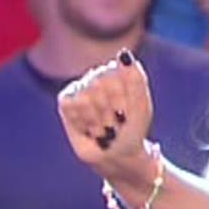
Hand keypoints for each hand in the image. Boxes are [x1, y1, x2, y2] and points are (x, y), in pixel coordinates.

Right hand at [58, 50, 154, 183]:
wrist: (120, 153)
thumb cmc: (133, 128)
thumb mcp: (141, 106)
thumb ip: (136, 79)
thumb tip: (124, 54)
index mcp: (119, 72)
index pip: (115, 73)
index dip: (122, 98)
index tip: (127, 112)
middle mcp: (98, 75)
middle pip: (100, 83)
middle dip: (110, 109)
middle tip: (115, 121)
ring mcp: (81, 87)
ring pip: (85, 97)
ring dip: (98, 119)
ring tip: (104, 127)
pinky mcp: (66, 101)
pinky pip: (72, 105)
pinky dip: (84, 121)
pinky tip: (90, 128)